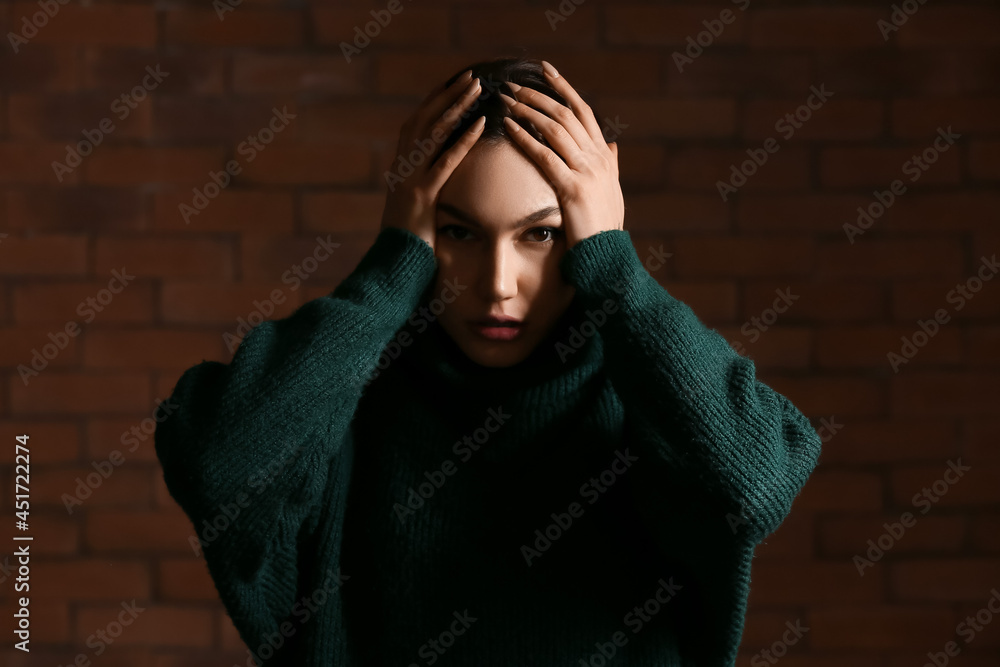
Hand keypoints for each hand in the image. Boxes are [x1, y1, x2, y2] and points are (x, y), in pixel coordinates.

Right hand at [379, 69, 486, 250]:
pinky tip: (480, 126)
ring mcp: (409, 181)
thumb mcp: (414, 213)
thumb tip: (436, 185)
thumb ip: (423, 193)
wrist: (391, 270)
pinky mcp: (421, 197)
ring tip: (478, 89)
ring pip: (433, 133)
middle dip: (448, 96)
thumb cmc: (407, 246)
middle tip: (471, 76)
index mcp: (400, 170)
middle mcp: (402, 169)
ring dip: (456, 107)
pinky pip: (444, 163)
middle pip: (424, 120)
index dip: (434, 103)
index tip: (454, 85)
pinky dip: (462, 142)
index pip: (417, 126)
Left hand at [499, 61, 624, 248]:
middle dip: (538, 95)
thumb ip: (612, 165)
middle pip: (566, 114)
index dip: (564, 88)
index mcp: (604, 157)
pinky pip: (545, 156)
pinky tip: (508, 127)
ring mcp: (587, 172)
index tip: (545, 70)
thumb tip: (613, 145)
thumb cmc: (605, 228)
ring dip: (528, 110)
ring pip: (555, 129)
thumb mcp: (612, 191)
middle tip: (513, 84)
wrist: (608, 257)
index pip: (583, 112)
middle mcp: (597, 158)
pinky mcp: (573, 188)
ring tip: (506, 100)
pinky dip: (525, 138)